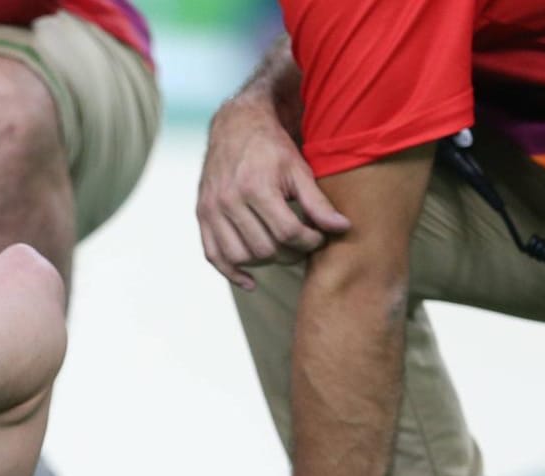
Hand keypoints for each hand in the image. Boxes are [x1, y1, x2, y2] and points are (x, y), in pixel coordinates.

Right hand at [197, 95, 350, 289]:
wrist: (235, 126)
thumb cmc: (272, 146)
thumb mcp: (299, 168)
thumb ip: (317, 202)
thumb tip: (342, 228)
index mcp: (256, 187)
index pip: (287, 232)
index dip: (309, 241)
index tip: (319, 237)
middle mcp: (229, 201)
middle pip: (264, 248)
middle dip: (290, 252)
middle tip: (304, 244)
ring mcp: (212, 210)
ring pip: (240, 256)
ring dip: (265, 262)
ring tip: (282, 251)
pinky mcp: (202, 216)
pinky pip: (213, 256)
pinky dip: (231, 273)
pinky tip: (250, 280)